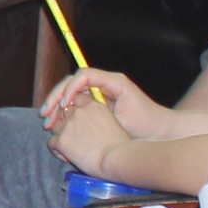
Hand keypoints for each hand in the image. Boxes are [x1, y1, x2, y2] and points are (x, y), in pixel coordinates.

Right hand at [39, 65, 159, 135]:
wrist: (162, 133)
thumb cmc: (147, 125)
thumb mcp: (125, 118)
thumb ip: (101, 111)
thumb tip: (75, 107)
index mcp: (113, 82)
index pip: (84, 75)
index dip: (70, 88)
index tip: (65, 105)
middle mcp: (105, 84)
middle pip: (72, 82)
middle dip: (56, 96)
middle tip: (45, 113)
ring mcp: (100, 93)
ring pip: (71, 92)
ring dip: (56, 104)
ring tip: (46, 119)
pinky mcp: (98, 104)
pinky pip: (75, 102)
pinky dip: (64, 111)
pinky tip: (56, 122)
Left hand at [47, 91, 131, 176]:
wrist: (117, 159)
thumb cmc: (121, 146)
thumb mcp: (112, 122)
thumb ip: (97, 117)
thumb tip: (88, 125)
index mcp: (93, 105)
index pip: (75, 99)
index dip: (74, 110)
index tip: (77, 120)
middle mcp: (78, 112)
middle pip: (62, 112)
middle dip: (64, 123)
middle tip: (72, 136)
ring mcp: (68, 125)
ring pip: (54, 127)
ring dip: (59, 136)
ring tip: (70, 147)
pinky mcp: (61, 140)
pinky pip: (50, 143)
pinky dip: (56, 150)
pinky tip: (66, 156)